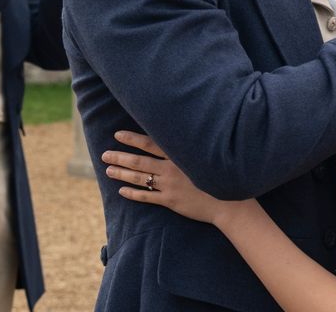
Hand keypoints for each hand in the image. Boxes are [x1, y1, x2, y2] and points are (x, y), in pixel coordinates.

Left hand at [103, 131, 232, 226]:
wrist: (230, 201)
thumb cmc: (221, 175)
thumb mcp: (207, 155)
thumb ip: (189, 147)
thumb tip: (175, 136)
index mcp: (179, 155)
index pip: (151, 143)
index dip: (133, 138)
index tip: (117, 134)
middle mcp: (172, 169)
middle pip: (140, 161)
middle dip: (120, 157)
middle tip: (105, 155)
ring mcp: (170, 185)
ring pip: (140, 178)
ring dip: (122, 174)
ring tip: (108, 171)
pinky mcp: (171, 201)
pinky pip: (146, 197)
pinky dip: (132, 193)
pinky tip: (121, 191)